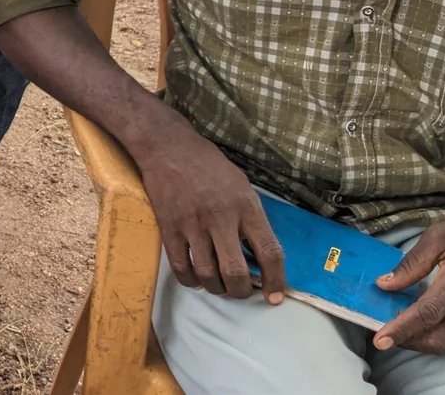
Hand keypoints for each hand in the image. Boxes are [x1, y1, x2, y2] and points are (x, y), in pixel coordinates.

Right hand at [132, 122, 285, 301]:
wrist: (168, 148)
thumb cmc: (210, 166)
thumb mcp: (242, 187)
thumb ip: (251, 219)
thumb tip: (258, 254)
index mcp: (246, 207)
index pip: (269, 252)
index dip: (276, 281)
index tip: (275, 297)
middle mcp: (221, 218)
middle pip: (236, 273)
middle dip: (241, 292)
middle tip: (241, 291)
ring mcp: (192, 225)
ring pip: (208, 275)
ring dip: (217, 289)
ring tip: (219, 285)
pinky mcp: (169, 228)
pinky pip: (181, 267)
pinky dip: (191, 281)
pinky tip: (197, 279)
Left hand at [374, 209, 444, 353]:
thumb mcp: (440, 236)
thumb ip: (412, 263)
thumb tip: (384, 284)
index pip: (428, 312)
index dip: (402, 329)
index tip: (381, 340)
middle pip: (440, 337)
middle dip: (409, 342)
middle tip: (386, 335)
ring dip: (423, 342)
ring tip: (401, 330)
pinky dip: (440, 336)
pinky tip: (425, 325)